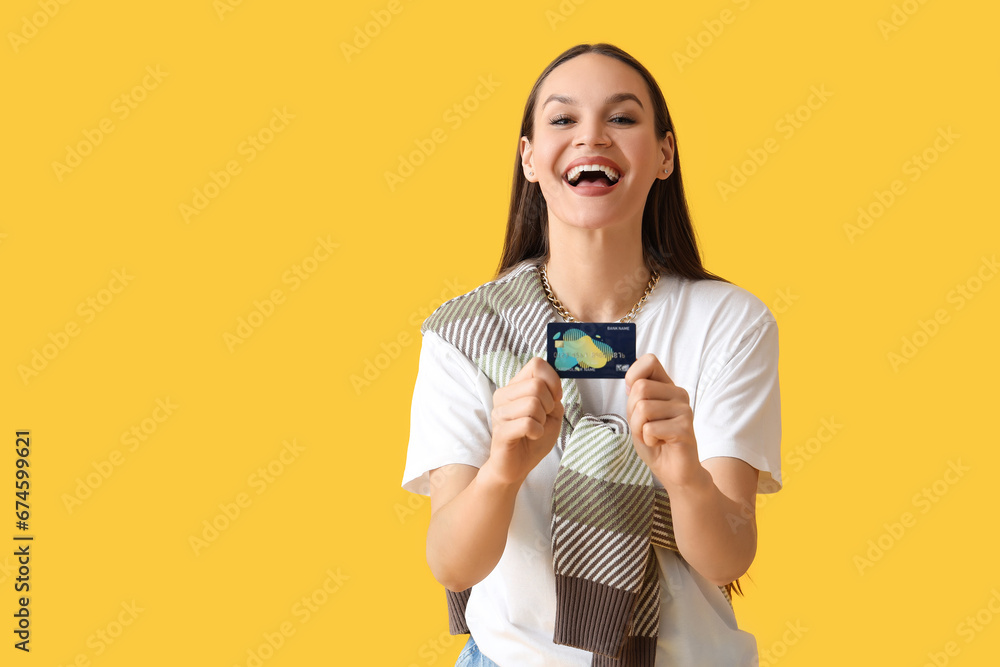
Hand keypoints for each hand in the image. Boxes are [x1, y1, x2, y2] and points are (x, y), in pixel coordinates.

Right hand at [483, 357, 564, 486]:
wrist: (517, 466)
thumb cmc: (533, 438)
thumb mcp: (552, 414)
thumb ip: (554, 397)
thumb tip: (555, 387)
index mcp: (516, 386)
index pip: (536, 364)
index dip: (552, 379)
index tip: (556, 397)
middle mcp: (504, 395)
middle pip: (536, 384)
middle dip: (549, 404)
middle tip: (543, 418)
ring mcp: (500, 413)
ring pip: (533, 404)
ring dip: (542, 420)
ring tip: (535, 428)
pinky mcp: (501, 431)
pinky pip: (528, 423)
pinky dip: (537, 431)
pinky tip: (532, 436)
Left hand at [625, 354, 707, 488]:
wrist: (674, 471)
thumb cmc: (655, 441)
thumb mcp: (637, 416)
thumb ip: (636, 397)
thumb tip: (632, 382)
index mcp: (667, 387)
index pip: (649, 361)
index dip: (633, 374)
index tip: (632, 393)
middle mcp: (678, 394)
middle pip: (640, 388)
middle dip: (633, 412)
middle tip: (644, 426)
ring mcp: (684, 410)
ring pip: (643, 409)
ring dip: (639, 428)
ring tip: (653, 436)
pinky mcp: (685, 427)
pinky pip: (650, 428)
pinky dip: (648, 440)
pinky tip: (661, 443)